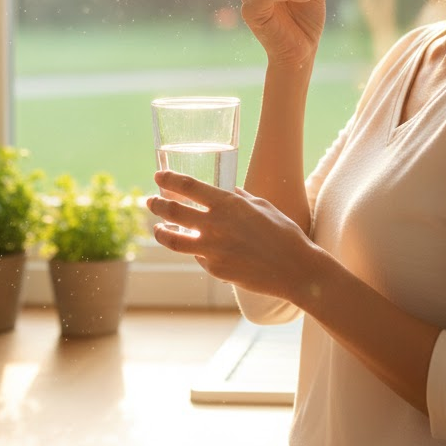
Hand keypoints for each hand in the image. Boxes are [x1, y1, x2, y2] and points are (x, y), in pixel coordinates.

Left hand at [147, 170, 314, 300]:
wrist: (295, 269)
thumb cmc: (283, 233)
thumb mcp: (261, 206)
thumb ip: (239, 198)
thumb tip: (228, 192)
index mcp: (227, 203)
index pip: (188, 187)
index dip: (169, 180)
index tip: (158, 176)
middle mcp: (215, 225)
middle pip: (173, 211)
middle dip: (157, 204)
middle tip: (151, 202)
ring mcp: (212, 249)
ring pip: (173, 240)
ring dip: (161, 232)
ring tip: (158, 228)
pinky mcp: (215, 269)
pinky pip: (197, 256)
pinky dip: (194, 249)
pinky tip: (195, 246)